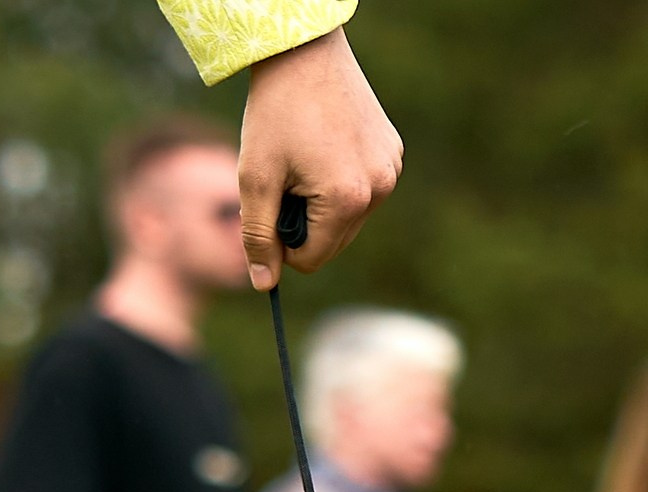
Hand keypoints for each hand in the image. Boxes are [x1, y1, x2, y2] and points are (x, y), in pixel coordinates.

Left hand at [239, 30, 401, 288]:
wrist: (304, 50)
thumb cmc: (275, 111)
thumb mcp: (255, 177)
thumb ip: (257, 235)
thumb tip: (263, 285)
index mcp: (346, 199)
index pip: (312, 259)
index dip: (282, 244)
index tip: (268, 209)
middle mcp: (379, 189)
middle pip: (334, 242)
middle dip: (304, 222)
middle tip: (286, 178)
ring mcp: (391, 170)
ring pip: (349, 219)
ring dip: (323, 204)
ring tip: (307, 158)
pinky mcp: (393, 153)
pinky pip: (363, 191)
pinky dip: (341, 182)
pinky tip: (327, 146)